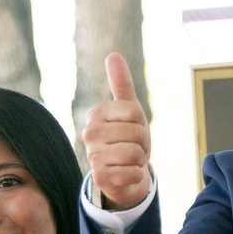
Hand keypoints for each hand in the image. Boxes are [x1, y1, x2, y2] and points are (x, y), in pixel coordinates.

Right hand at [83, 53, 151, 211]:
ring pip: (136, 153)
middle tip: (133, 148)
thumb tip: (113, 55)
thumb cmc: (127, 139)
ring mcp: (93, 156)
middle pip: (137, 133)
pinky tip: (126, 175)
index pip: (134, 111)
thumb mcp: (129, 110)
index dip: (141, 123)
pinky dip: (136, 175)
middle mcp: (89, 133)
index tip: (133, 130)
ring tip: (130, 161)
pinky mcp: (100, 178)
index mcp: (96, 114)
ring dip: (140, 160)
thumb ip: (121, 84)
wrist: (124, 174)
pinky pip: (133, 173)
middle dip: (143, 143)